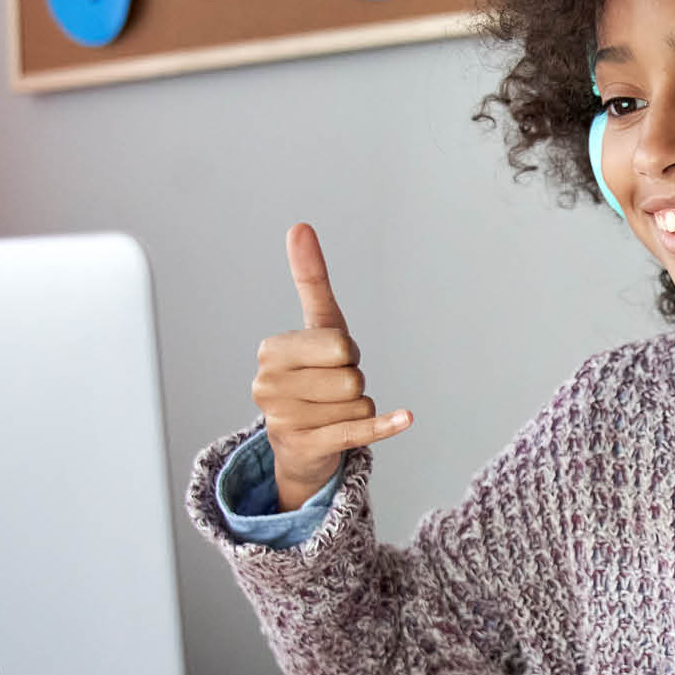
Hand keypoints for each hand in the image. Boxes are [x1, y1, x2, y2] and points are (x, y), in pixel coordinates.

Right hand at [249, 223, 411, 510]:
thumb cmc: (312, 375)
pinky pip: (358, 430)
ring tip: (331, 411)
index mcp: (271, 351)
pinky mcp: (306, 448)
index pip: (340, 344)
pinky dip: (385, 425)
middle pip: (352, 376)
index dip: (346, 352)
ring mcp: (283, 421)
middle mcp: (268, 386)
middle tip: (332, 389)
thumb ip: (310, 279)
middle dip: (353, 380)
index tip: (330, 359)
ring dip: (358, 407)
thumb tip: (299, 226)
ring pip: (360, 403)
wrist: (299, 444)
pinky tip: (406, 418)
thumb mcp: (316, 325)